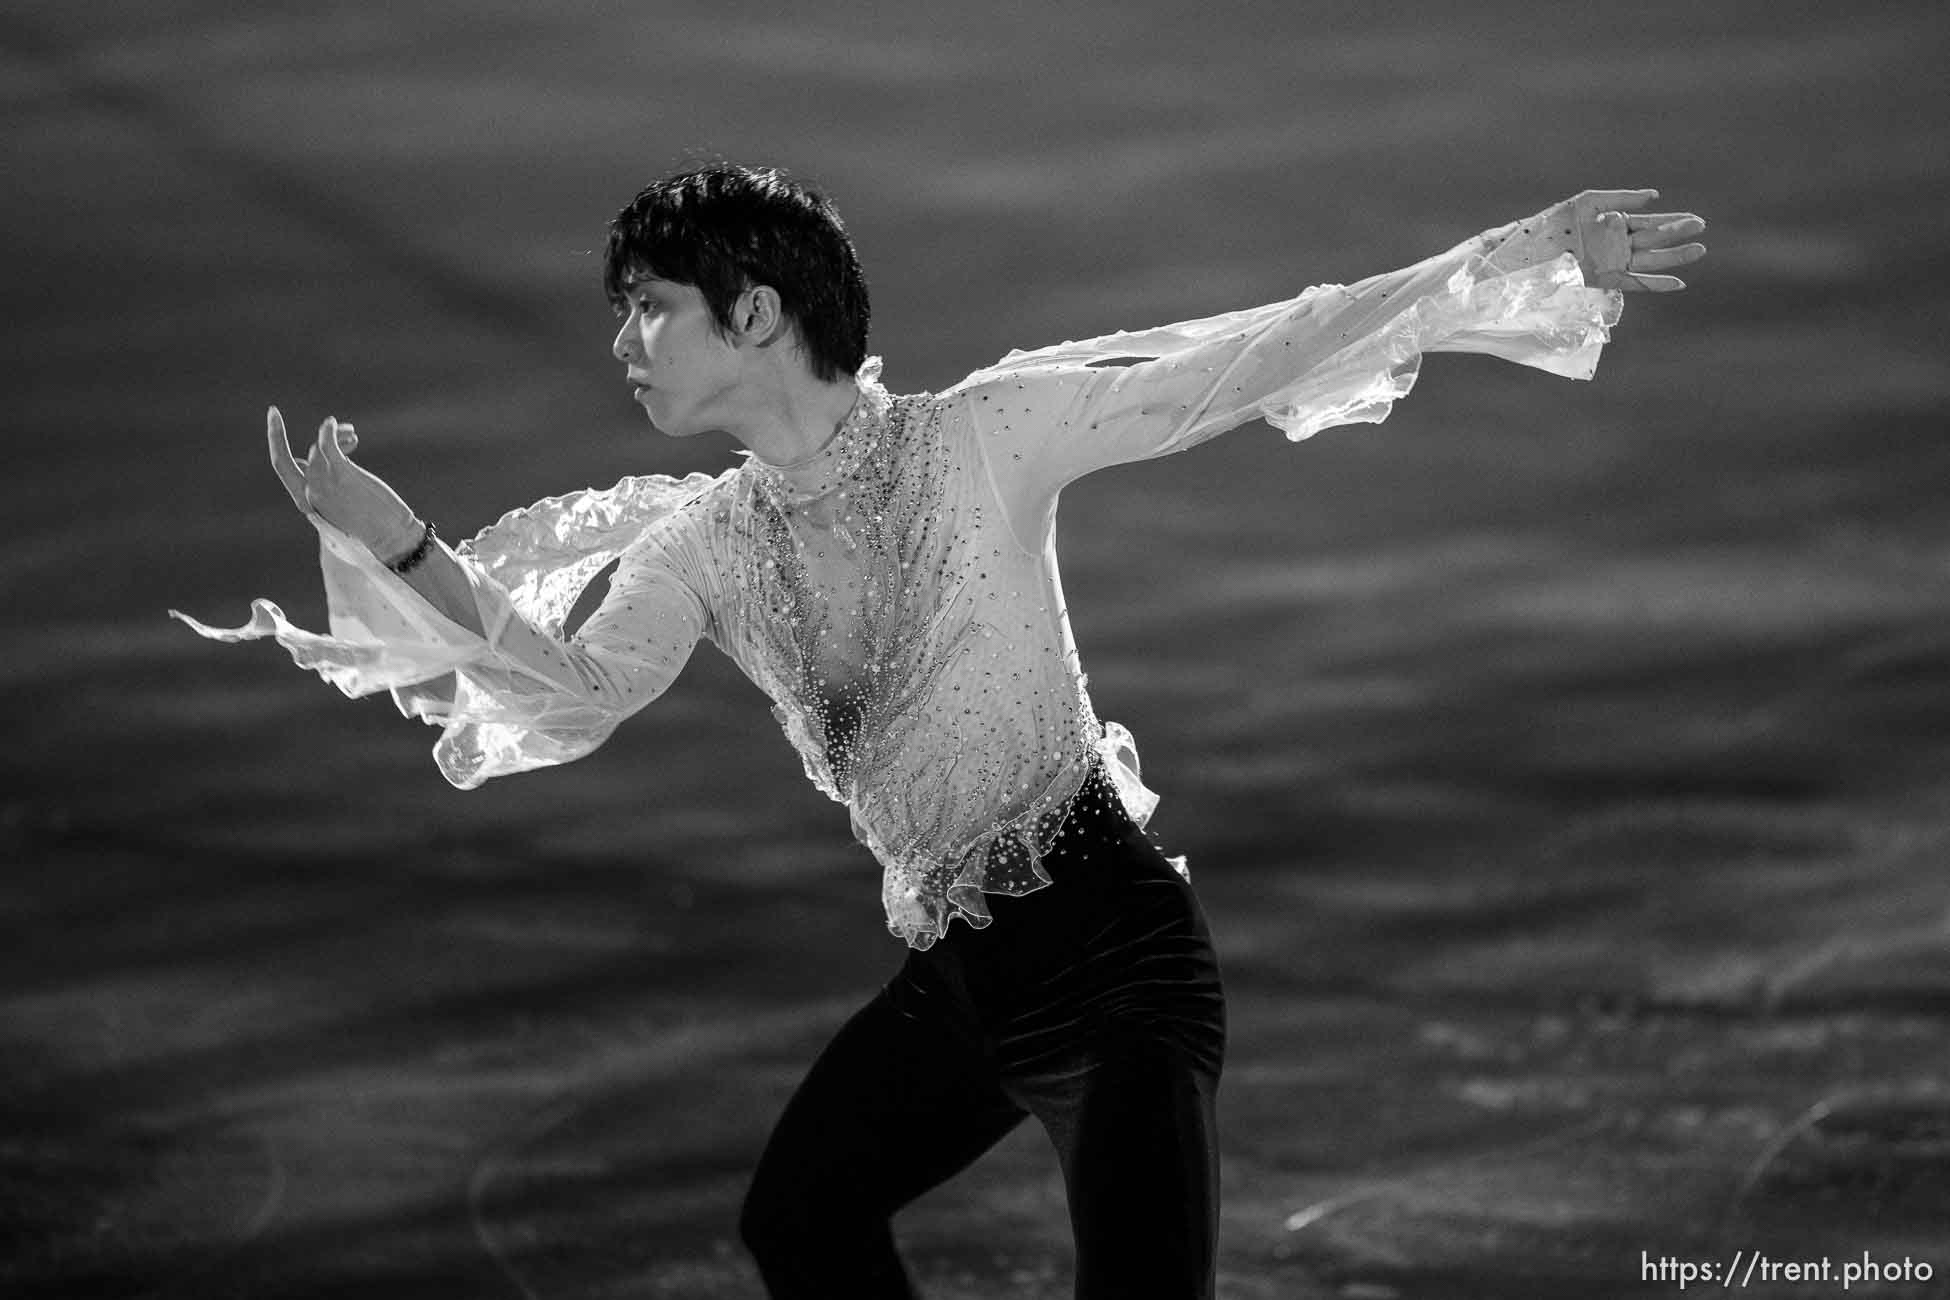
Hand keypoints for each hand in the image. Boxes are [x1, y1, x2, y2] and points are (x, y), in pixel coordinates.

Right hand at [267, 407, 422, 560]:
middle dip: (274, 434)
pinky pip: (326, 444)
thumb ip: (326, 483)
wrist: (391, 538)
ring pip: (315, 448)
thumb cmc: (371, 523)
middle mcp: (309, 495)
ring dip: (331, 435)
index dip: (280, 448)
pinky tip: (334, 424)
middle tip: (272, 412)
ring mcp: (323, 485)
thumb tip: (314, 455)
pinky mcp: (341, 475)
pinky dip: (328, 430)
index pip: (286, 470)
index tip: (276, 429)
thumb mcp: (341, 504)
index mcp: (307, 503)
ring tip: (352, 436)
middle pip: (281, 460)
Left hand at [1486, 189, 1707, 291]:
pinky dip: (1657, 284)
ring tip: (1699, 250)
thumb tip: (1656, 196)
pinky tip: (1678, 284)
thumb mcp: (1588, 201)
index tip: (1694, 220)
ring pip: (1651, 259)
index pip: (1650, 222)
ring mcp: (1613, 262)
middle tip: (1702, 227)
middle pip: (1654, 239)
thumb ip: (1622, 197)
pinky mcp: (1605, 279)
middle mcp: (1617, 244)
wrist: (1529, 250)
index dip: (1672, 221)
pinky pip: (1636, 283)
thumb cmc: (1553, 224)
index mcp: (1614, 224)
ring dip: (1675, 256)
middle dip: (1678, 234)